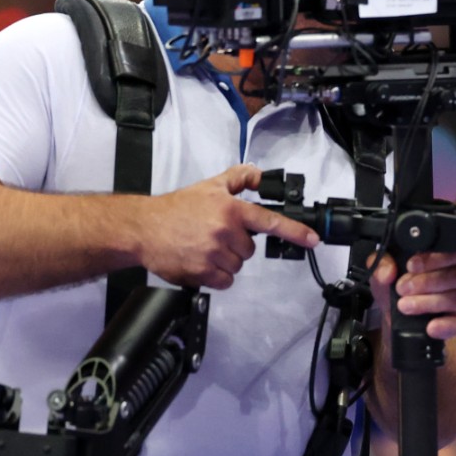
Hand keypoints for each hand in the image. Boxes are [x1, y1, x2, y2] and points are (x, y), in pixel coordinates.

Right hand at [138, 165, 316, 288]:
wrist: (142, 229)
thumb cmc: (174, 209)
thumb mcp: (209, 187)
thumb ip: (237, 179)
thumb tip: (258, 174)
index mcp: (230, 210)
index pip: (269, 221)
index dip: (295, 231)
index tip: (313, 240)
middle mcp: (224, 231)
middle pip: (249, 249)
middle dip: (236, 245)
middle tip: (214, 237)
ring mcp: (214, 253)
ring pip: (237, 266)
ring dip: (225, 261)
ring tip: (203, 248)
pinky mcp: (203, 273)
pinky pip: (224, 281)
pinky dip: (215, 276)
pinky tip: (200, 262)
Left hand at [370, 250, 455, 339]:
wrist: (396, 315)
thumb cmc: (398, 287)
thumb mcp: (384, 271)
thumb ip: (381, 265)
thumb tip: (388, 272)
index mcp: (446, 257)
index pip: (449, 253)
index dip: (431, 259)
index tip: (410, 266)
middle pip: (454, 276)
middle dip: (426, 282)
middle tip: (402, 288)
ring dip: (429, 303)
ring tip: (406, 306)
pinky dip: (444, 325)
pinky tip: (430, 327)